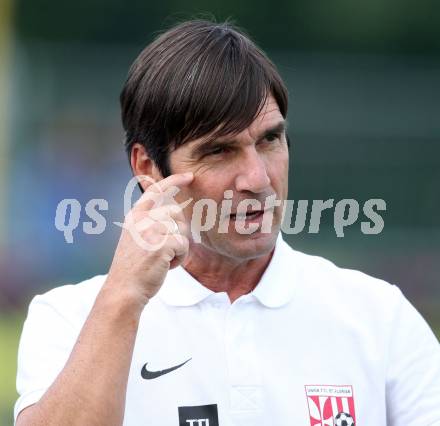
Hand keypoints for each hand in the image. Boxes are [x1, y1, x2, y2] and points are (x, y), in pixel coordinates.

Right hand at [105, 173, 193, 304]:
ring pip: (182, 230)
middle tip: (166, 249)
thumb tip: (176, 211)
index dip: (174, 181)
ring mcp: (151, 230)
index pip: (156, 190)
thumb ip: (150, 222)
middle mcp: (142, 219)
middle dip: (178, 231)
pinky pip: (184, 245)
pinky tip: (165, 266)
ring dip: (178, 247)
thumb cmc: (134, 267)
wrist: (124, 290)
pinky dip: (179, 258)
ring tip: (162, 259)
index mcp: (135, 215)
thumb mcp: (136, 237)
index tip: (188, 176)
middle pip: (176, 213)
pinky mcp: (161, 244)